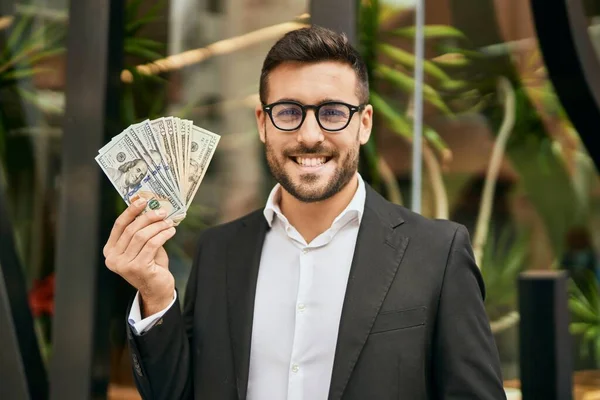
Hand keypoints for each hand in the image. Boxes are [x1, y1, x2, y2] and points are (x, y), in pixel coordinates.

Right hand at [103, 198, 176, 316]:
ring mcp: (124, 265)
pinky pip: (152, 244)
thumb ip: (141, 230)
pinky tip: (171, 231)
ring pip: (142, 236)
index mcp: (110, 251)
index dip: (131, 211)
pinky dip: (163, 235)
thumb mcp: (142, 246)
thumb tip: (148, 207)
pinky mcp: (138, 268)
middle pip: (131, 230)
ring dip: (158, 226)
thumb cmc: (150, 265)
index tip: (143, 200)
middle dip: (148, 218)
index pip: (119, 225)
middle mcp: (113, 259)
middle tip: (162, 212)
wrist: (157, 290)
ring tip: (169, 223)